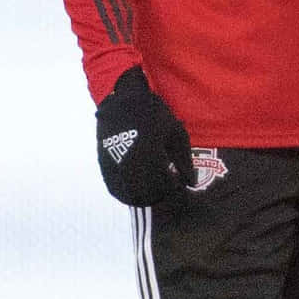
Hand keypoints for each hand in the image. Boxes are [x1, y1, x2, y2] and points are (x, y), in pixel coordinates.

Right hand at [95, 66, 196, 205]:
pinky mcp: (105, 168)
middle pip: (149, 196)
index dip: (176, 187)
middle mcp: (131, 166)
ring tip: (154, 182)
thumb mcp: (176, 134)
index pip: (167, 187)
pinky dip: (130, 192)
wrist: (122, 102)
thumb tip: (192, 183)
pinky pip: (118, 190)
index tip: (178, 181)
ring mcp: (115, 168)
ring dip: (145, 195)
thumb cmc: (154, 116)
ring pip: (132, 197)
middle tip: (167, 182)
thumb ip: (185, 161)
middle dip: (161, 193)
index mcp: (151, 156)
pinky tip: (139, 182)